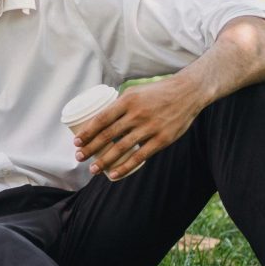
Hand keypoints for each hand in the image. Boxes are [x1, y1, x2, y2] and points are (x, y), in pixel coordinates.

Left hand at [73, 78, 206, 179]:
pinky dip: (125, 167)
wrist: (188, 93)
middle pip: (108, 135)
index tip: (77, 142)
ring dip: (104, 161)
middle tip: (79, 157)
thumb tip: (101, 118)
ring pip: (121, 148)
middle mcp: (137, 114)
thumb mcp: (136, 91)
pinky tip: (114, 174)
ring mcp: (150, 127)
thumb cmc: (158, 92)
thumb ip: (120, 104)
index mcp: (128, 100)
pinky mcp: (162, 139)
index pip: (101, 119)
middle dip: (90, 148)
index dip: (87, 132)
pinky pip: (140, 157)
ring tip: (93, 169)